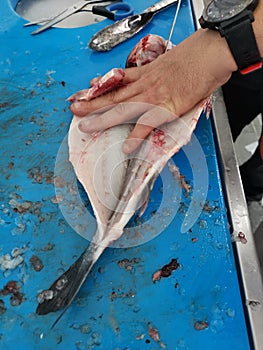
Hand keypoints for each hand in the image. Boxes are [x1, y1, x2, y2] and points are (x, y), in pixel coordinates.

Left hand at [70, 29, 236, 152]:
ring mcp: (154, 96)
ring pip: (122, 109)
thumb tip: (158, 78)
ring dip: (103, 118)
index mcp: (147, 73)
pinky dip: (136, 136)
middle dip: (92, 103)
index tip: (88, 89)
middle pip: (114, 95)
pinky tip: (127, 146)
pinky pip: (147, 124)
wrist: (210, 54)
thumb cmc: (195, 57)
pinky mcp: (166, 108)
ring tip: (86, 126)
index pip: (118, 81)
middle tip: (75, 109)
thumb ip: (159, 72)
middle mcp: (145, 85)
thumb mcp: (170, 61)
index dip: (101, 86)